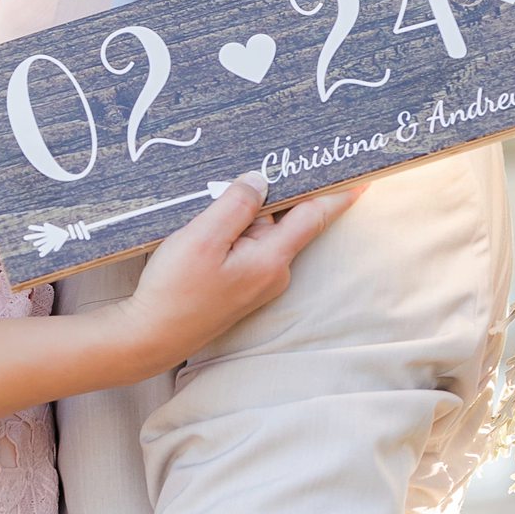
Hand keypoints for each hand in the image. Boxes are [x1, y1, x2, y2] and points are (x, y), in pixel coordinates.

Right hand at [118, 174, 362, 374]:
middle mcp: (273, 273)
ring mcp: (257, 281)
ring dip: (240, 217)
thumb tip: (261, 180)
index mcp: (271, 259)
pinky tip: (203, 234)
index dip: (337, 194)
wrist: (150, 335)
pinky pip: (246, 247)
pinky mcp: (240, 286)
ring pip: (259, 232)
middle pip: (282, 219)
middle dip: (263, 198)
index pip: (314, 217)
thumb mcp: (203, 238)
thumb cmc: (174, 290)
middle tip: (230, 184)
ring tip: (203, 217)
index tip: (364, 178)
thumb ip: (237, 205)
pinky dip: (231, 233)